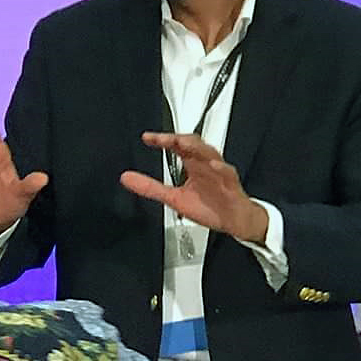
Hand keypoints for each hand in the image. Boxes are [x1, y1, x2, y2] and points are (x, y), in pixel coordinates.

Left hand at [120, 132, 267, 242]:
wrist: (234, 221)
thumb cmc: (210, 206)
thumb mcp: (174, 198)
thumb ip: (151, 187)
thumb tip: (126, 178)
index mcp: (192, 165)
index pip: (177, 146)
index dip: (163, 140)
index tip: (147, 138)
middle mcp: (205, 165)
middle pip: (193, 145)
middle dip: (179, 139)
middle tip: (164, 138)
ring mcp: (219, 174)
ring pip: (210, 154)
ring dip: (197, 148)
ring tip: (184, 143)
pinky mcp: (231, 185)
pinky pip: (228, 173)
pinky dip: (221, 168)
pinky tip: (213, 164)